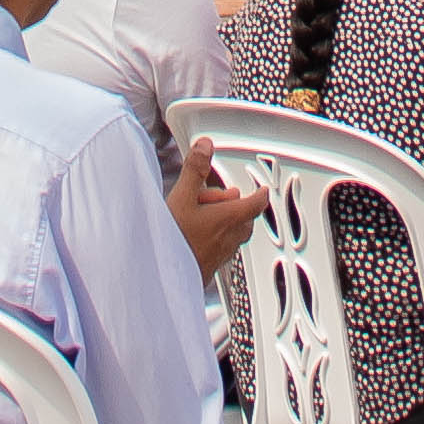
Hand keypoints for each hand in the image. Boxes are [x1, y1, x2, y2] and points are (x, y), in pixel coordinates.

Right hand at [168, 142, 259, 281]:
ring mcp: (220, 255)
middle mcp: (229, 239)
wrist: (162, 277)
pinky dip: (217, 237)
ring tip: (204, 215)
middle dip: (237, 206)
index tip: (262, 190)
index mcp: (228, 219)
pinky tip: (198, 236)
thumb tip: (205, 146)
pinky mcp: (209, 268)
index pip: (255, 204)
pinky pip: (222, 249)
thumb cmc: (174, 240)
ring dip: (226, 222)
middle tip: (219, 197)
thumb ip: (195, 170)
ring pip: (234, 235)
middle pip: (245, 219)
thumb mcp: (182, 198)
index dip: (259, 194)